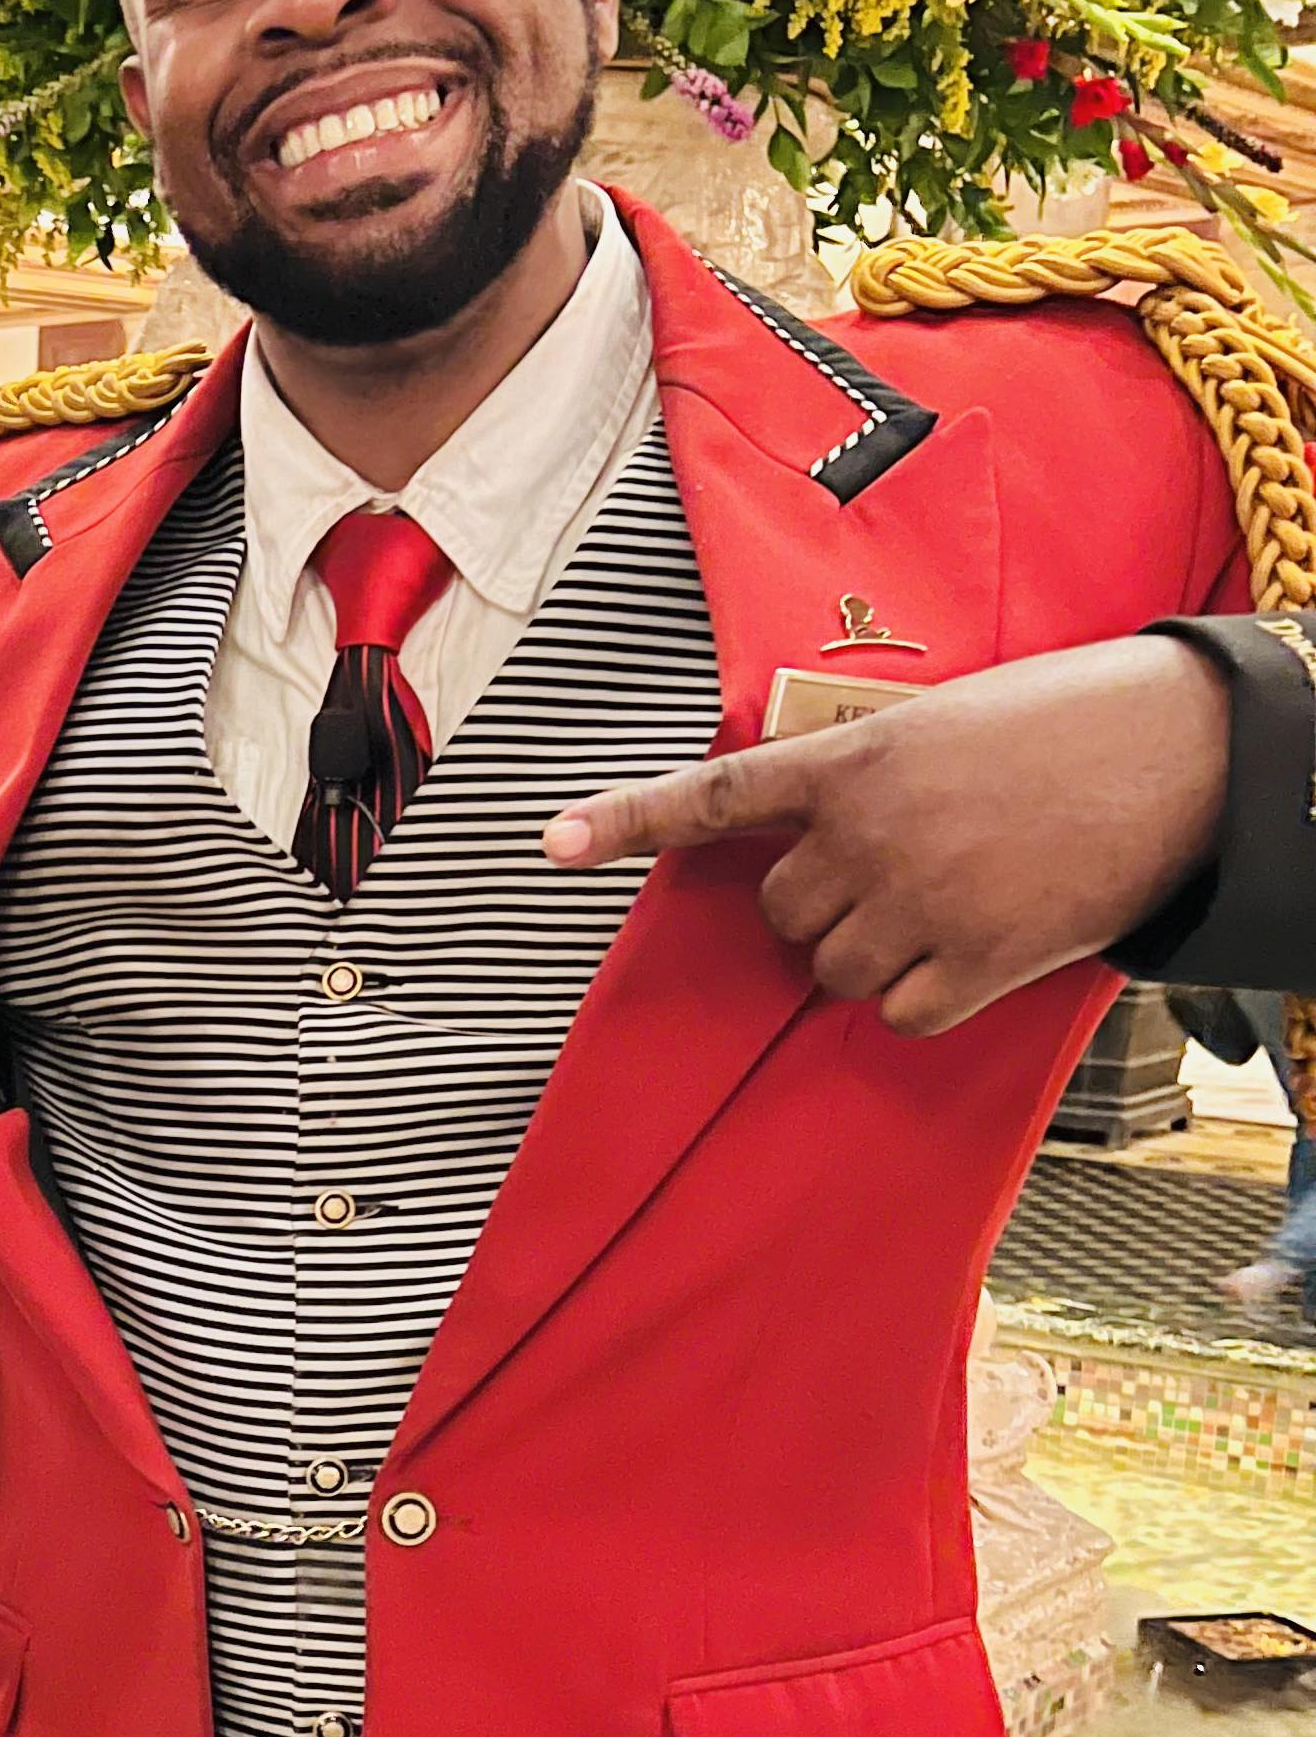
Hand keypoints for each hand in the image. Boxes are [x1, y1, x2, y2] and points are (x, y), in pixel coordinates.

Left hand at [543, 633, 1226, 1034]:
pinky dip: (919, 996)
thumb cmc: (1063, 726)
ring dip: (866, 952)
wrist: (1180, 750)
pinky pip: (893, 1011)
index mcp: (855, 760)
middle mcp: (869, 832)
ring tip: (945, 902)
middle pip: (779, 913)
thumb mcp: (943, 725)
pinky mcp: (972, 960)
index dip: (630, 821)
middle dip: (819, 906)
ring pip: (828, 969)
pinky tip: (971, 949)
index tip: (554, 844)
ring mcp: (917, 901)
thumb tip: (813, 841)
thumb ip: (862, 777)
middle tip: (894, 874)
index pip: (718, 795)